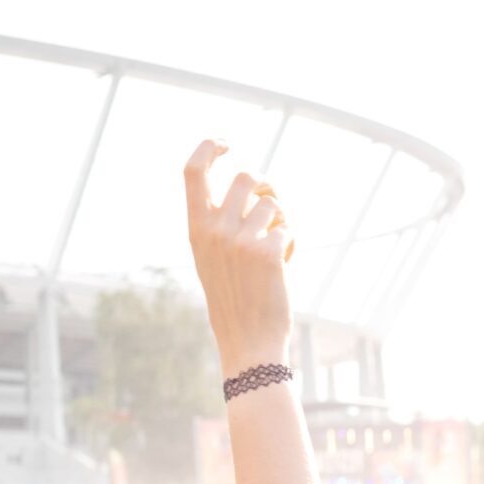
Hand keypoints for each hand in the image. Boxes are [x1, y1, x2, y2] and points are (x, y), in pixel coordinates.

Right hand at [185, 140, 292, 371]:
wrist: (247, 341)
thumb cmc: (234, 299)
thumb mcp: (213, 258)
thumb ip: (222, 223)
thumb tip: (253, 186)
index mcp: (196, 228)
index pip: (193, 171)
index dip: (209, 148)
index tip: (225, 142)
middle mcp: (214, 229)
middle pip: (245, 177)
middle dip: (266, 186)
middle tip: (273, 204)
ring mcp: (240, 239)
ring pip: (272, 204)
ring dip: (281, 221)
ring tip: (276, 247)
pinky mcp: (268, 252)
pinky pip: (287, 229)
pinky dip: (290, 244)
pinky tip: (282, 267)